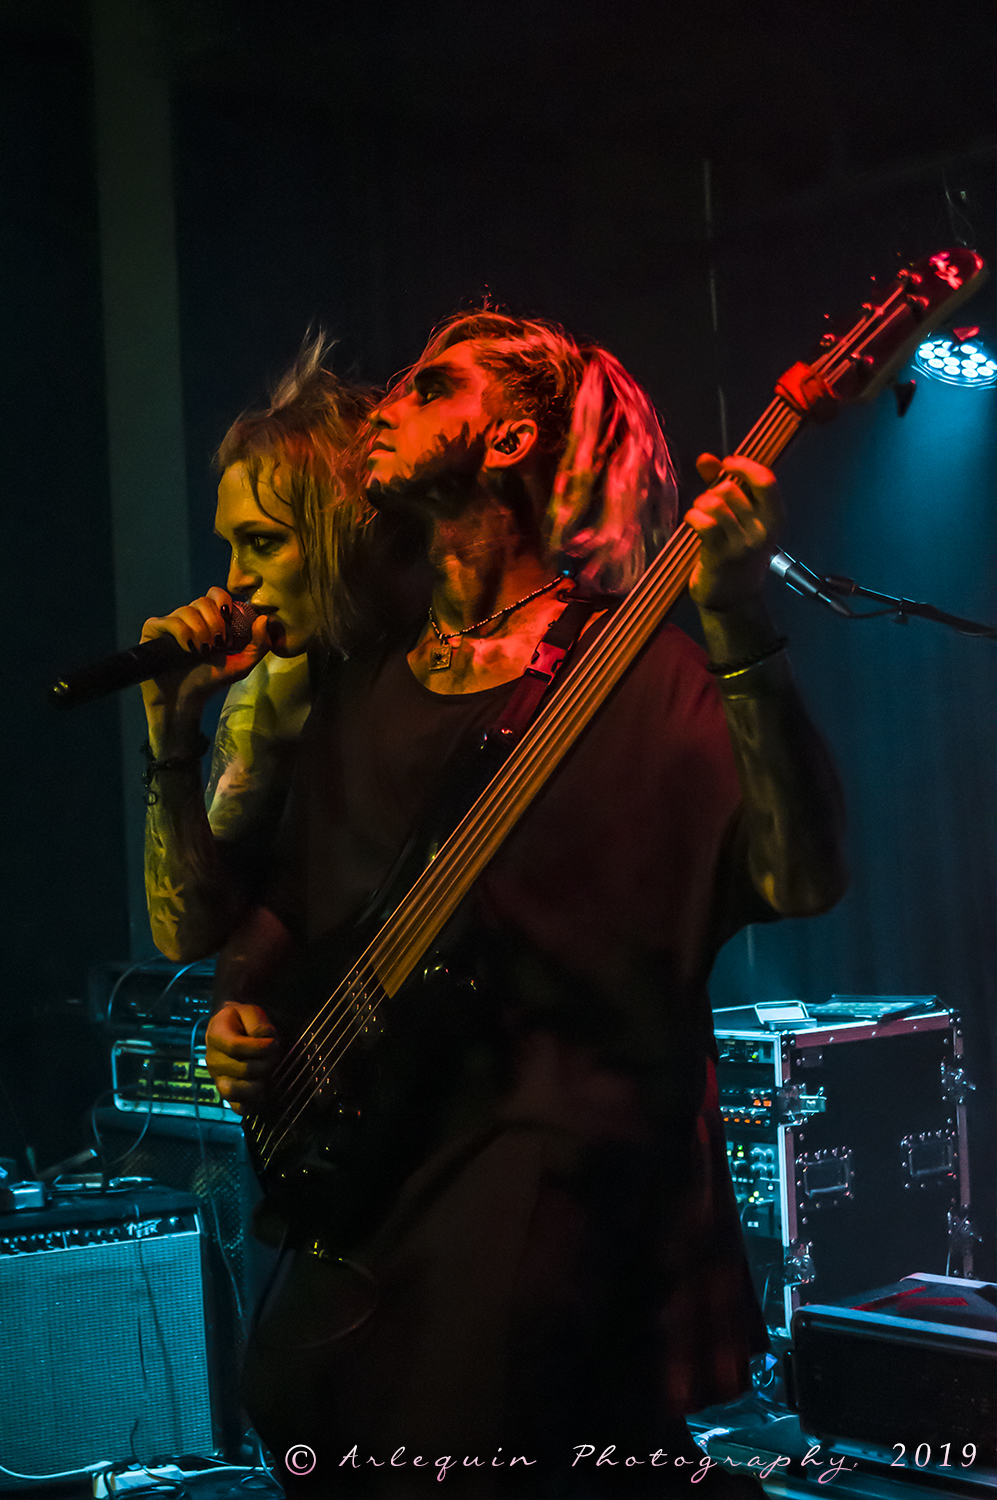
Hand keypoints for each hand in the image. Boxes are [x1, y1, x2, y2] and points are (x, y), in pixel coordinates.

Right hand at [140, 587, 271, 714]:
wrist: (184, 700)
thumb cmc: (211, 681)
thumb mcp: (241, 665)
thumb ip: (259, 645)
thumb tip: (264, 619)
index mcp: (209, 620)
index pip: (216, 593)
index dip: (224, 601)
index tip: (229, 618)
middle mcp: (189, 618)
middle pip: (203, 600)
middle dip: (215, 621)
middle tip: (219, 643)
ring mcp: (171, 623)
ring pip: (187, 610)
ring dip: (200, 631)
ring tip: (203, 651)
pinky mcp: (154, 630)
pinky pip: (169, 621)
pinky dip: (182, 633)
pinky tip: (187, 649)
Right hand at [205, 1002, 278, 1114]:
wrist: (230, 1028)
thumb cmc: (242, 1020)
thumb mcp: (250, 1011)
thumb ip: (257, 1023)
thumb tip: (264, 1039)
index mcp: (216, 1036)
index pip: (235, 1047)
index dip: (259, 1047)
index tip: (274, 1043)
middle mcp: (213, 1059)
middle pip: (242, 1069)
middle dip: (266, 1063)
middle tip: (276, 1055)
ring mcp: (218, 1078)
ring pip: (235, 1091)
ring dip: (259, 1084)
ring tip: (268, 1073)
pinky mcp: (226, 1093)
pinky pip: (236, 1106)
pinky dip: (252, 1102)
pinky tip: (262, 1090)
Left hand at [685, 455, 782, 612]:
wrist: (734, 597)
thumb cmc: (736, 552)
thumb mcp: (739, 517)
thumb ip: (722, 483)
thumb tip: (706, 458)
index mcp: (774, 517)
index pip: (765, 480)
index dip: (744, 466)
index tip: (727, 464)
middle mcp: (763, 530)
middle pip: (731, 489)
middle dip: (713, 490)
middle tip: (708, 503)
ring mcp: (743, 544)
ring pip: (714, 504)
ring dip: (700, 504)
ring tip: (700, 514)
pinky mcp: (721, 555)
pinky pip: (703, 522)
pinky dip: (692, 517)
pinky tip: (692, 522)